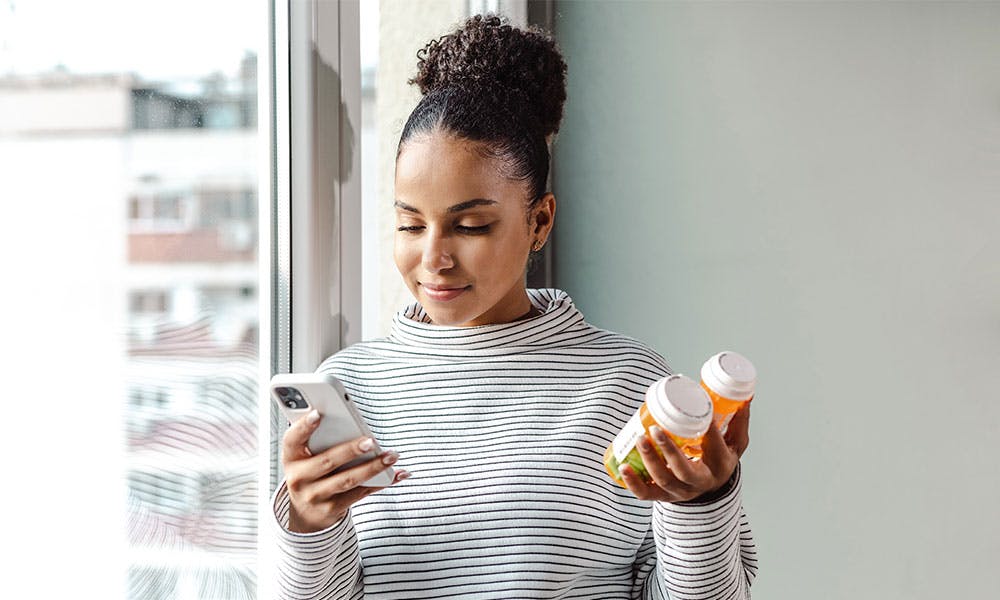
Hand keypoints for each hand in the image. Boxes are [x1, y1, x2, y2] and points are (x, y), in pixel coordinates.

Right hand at [282, 410, 408, 532]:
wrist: (304, 513)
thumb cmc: (310, 472)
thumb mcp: (304, 456)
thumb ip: (318, 438)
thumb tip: (349, 419)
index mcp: (291, 458)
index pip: (292, 440)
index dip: (303, 427)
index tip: (317, 414)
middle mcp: (299, 479)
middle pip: (327, 462)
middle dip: (350, 450)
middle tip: (370, 441)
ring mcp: (315, 496)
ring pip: (348, 480)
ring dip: (373, 467)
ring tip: (391, 455)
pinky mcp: (333, 509)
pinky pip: (361, 493)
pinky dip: (382, 482)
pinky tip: (398, 473)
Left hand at [620, 402, 749, 502]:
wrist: (712, 489)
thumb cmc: (720, 459)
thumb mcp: (735, 442)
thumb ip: (738, 420)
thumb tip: (745, 395)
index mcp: (721, 465)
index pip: (715, 446)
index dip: (708, 429)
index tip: (699, 409)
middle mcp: (701, 482)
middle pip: (685, 470)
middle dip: (669, 451)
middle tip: (655, 429)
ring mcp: (681, 492)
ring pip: (664, 481)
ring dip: (649, 461)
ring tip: (639, 438)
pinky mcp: (664, 496)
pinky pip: (646, 494)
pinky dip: (633, 483)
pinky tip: (623, 467)